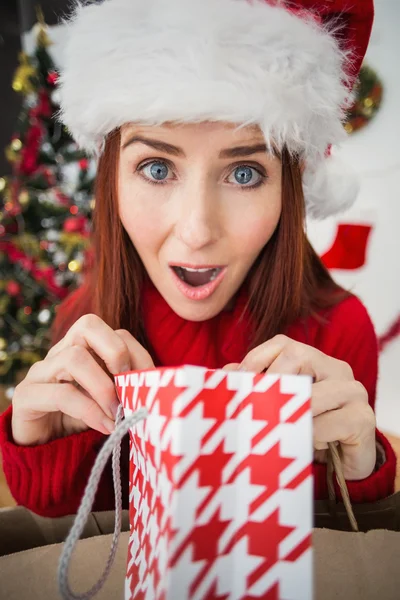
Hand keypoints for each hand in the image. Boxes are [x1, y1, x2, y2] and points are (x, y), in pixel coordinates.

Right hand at [11, 314, 153, 445]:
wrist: (43, 449)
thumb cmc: (82, 420)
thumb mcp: (110, 400)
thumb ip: (128, 389)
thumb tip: (159, 388)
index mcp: (83, 348)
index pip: (115, 332)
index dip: (137, 354)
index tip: (150, 384)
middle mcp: (60, 352)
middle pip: (88, 325)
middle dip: (116, 352)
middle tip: (129, 385)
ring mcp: (40, 372)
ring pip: (73, 357)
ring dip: (103, 387)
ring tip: (117, 413)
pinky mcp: (26, 397)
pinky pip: (60, 394)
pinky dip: (89, 410)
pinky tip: (105, 427)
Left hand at [224, 334, 375, 480]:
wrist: (346, 464)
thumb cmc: (309, 430)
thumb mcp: (281, 408)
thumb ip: (257, 388)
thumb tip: (225, 373)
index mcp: (315, 360)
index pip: (282, 344)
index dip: (255, 360)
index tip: (237, 384)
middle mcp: (337, 368)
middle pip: (298, 357)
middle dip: (271, 384)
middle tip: (253, 408)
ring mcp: (354, 391)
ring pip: (313, 393)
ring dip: (291, 416)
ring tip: (280, 433)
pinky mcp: (363, 418)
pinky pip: (329, 423)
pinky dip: (311, 436)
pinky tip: (307, 445)